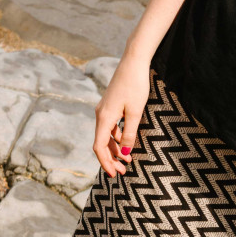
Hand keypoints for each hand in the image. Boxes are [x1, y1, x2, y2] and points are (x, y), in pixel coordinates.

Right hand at [92, 55, 150, 176]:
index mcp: (104, 118)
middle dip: (111, 159)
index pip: (99, 147)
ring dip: (115, 149)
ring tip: (128, 160)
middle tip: (123, 171)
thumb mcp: (135, 112)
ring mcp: (104, 110)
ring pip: (106, 136)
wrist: (134, 61)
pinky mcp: (110, 106)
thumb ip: (129, 133)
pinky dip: (117, 138)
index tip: (114, 174)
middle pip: (101, 143)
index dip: (105, 163)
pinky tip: (127, 143)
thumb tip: (124, 152)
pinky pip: (110, 128)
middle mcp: (100, 115)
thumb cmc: (136, 85)